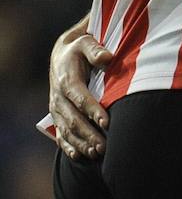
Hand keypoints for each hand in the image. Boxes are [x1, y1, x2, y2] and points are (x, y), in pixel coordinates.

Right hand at [48, 24, 112, 160]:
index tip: (107, 123)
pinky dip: (69, 146)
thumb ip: (95, 50)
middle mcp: (58, 98)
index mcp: (67, 80)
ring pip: (67, 131)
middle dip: (89, 134)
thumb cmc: (79, 49)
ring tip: (97, 153)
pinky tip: (80, 155)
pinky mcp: (57, 116)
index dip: (93, 111)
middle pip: (73, 120)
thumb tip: (108, 57)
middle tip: (105, 146)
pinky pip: (60, 135)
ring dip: (81, 143)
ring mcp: (56, 109)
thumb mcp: (85, 43)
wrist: (61, 55)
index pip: (80, 98)